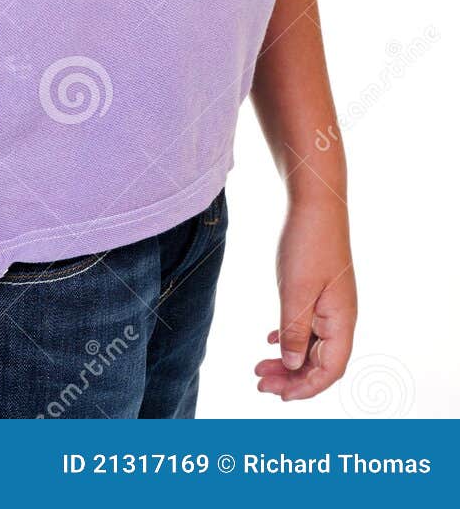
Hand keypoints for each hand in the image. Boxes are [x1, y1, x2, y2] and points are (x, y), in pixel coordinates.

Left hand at [255, 193, 356, 400]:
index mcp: (341, 321)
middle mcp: (340, 317)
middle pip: (319, 362)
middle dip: (291, 377)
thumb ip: (294, 331)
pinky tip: (272, 340)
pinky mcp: (319, 290)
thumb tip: (293, 366)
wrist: (314, 202)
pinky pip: (308, 325)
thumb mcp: (296, 292)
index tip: (277, 396)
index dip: (305, 388)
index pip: (329, 370)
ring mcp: (330, 304)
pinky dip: (290, 337)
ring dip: (288, 359)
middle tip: (258, 383)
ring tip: (259, 366)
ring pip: (311, 344)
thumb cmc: (307, 244)